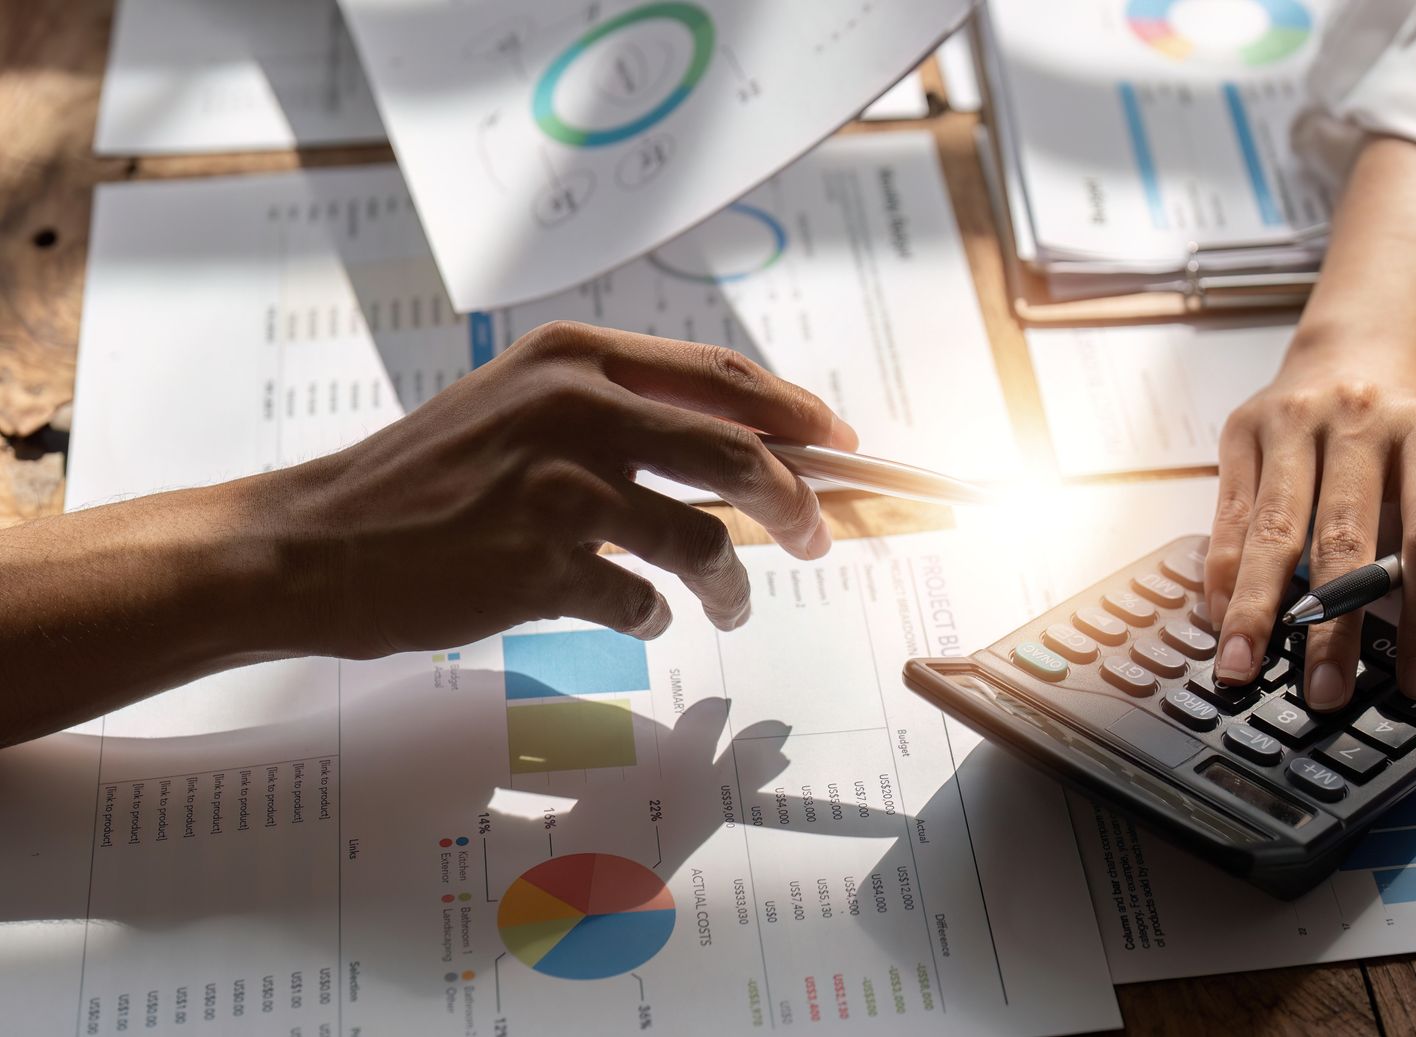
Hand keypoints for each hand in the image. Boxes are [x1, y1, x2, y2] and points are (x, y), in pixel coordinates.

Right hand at [271, 320, 858, 657]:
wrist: (320, 543)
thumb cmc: (429, 477)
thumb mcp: (520, 405)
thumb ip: (620, 412)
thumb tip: (744, 450)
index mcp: (576, 357)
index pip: (723, 377)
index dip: (797, 413)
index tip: (841, 445)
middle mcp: (575, 409)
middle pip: (738, 456)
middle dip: (797, 503)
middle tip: (818, 539)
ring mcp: (559, 489)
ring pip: (703, 541)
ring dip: (732, 584)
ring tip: (730, 605)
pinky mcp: (541, 566)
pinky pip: (641, 602)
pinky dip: (655, 616)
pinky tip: (638, 614)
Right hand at [1204, 348, 1415, 711]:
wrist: (1354, 356)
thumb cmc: (1401, 448)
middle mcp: (1361, 420)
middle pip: (1346, 536)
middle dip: (1332, 625)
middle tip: (1324, 693)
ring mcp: (1295, 421)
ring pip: (1273, 529)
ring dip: (1256, 608)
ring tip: (1243, 670)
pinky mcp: (1244, 430)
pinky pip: (1228, 515)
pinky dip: (1222, 574)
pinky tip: (1221, 620)